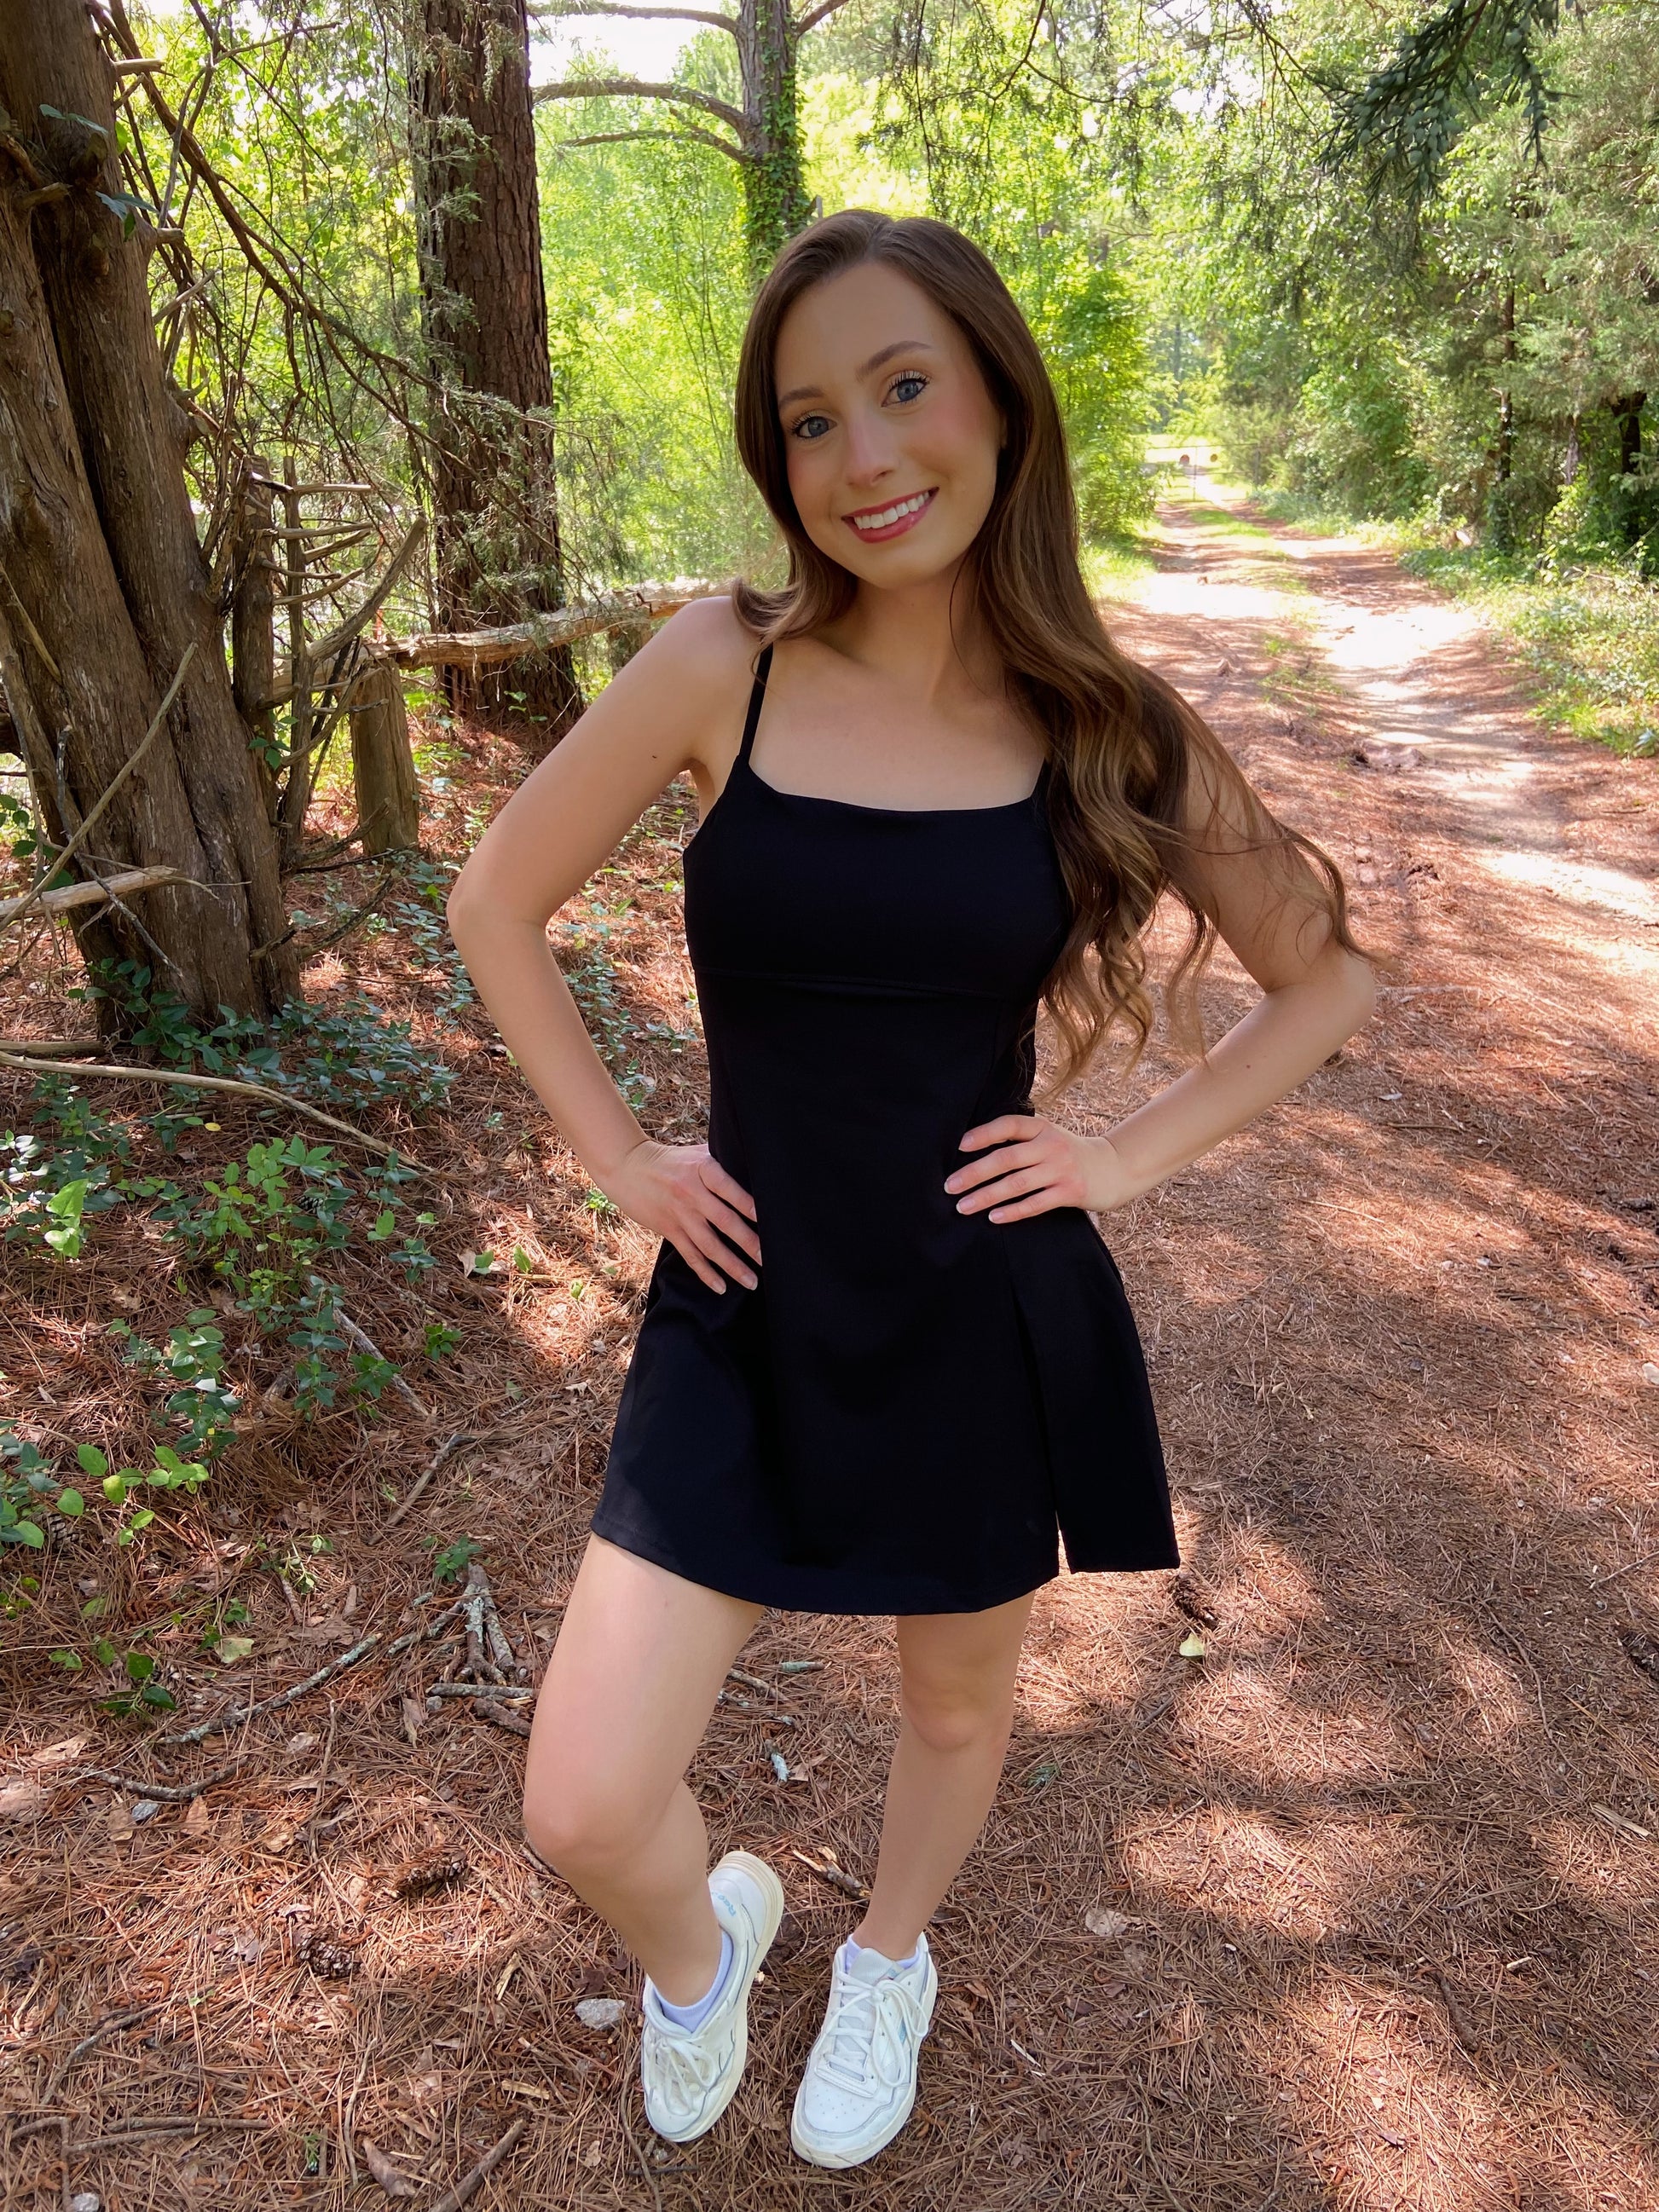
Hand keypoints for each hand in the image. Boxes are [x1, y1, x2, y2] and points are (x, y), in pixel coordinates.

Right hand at [602, 1139, 760, 1293]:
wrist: (627, 1167)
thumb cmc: (671, 1160)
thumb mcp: (697, 1153)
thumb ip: (723, 1164)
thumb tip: (757, 1174)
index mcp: (702, 1169)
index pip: (729, 1189)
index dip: (748, 1205)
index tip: (768, 1220)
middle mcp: (691, 1192)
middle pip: (724, 1221)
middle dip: (748, 1242)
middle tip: (767, 1259)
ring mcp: (680, 1214)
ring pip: (709, 1245)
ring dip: (732, 1265)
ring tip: (751, 1281)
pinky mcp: (668, 1229)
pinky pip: (690, 1255)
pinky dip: (706, 1273)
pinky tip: (721, 1286)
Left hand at [945, 1115, 1136, 1221]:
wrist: (1113, 1169)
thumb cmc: (1068, 1154)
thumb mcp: (1048, 1137)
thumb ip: (1020, 1141)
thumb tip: (973, 1152)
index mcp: (1042, 1128)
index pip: (1008, 1125)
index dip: (983, 1134)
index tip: (959, 1147)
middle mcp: (1051, 1145)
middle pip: (1006, 1158)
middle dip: (974, 1173)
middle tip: (950, 1186)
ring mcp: (1061, 1169)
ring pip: (1017, 1184)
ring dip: (986, 1196)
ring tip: (963, 1206)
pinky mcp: (1070, 1191)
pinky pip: (1035, 1203)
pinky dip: (1013, 1211)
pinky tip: (994, 1217)